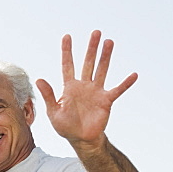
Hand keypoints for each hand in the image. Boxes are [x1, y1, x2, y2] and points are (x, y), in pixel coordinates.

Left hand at [35, 31, 137, 150]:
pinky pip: (117, 90)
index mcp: (69, 87)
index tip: (67, 36)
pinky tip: (133, 74)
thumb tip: (39, 78)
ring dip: (105, 57)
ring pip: (102, 70)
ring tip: (109, 42)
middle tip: (96, 32)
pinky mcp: (106, 101)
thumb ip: (49, 95)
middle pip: (88, 63)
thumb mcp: (53, 112)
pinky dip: (125, 83)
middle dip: (91, 48)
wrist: (81, 139)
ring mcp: (96, 92)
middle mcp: (84, 86)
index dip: (67, 51)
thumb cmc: (66, 126)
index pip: (67, 65)